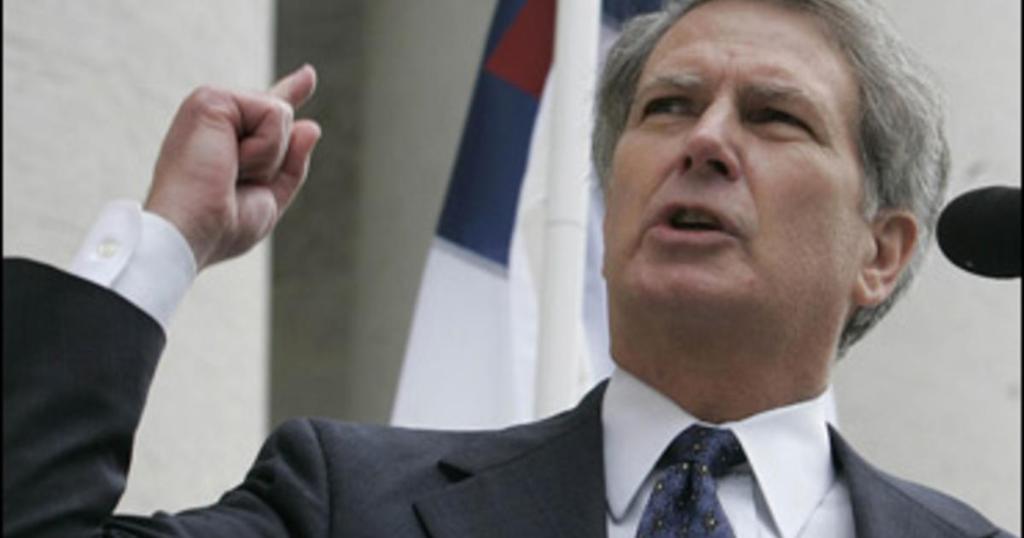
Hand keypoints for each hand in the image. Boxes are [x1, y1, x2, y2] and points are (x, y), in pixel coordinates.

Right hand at [144, 64, 321, 270]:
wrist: (190, 232)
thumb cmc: (221, 225)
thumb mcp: (270, 196)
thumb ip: (292, 163)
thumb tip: (311, 125)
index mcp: (228, 142)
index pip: (267, 114)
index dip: (290, 92)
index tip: (308, 74)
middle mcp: (218, 119)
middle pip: (283, 122)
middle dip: (274, 162)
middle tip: (234, 184)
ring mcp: (212, 104)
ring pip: (282, 115)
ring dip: (269, 156)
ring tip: (230, 172)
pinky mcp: (210, 98)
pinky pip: (274, 114)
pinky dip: (264, 148)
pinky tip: (231, 160)